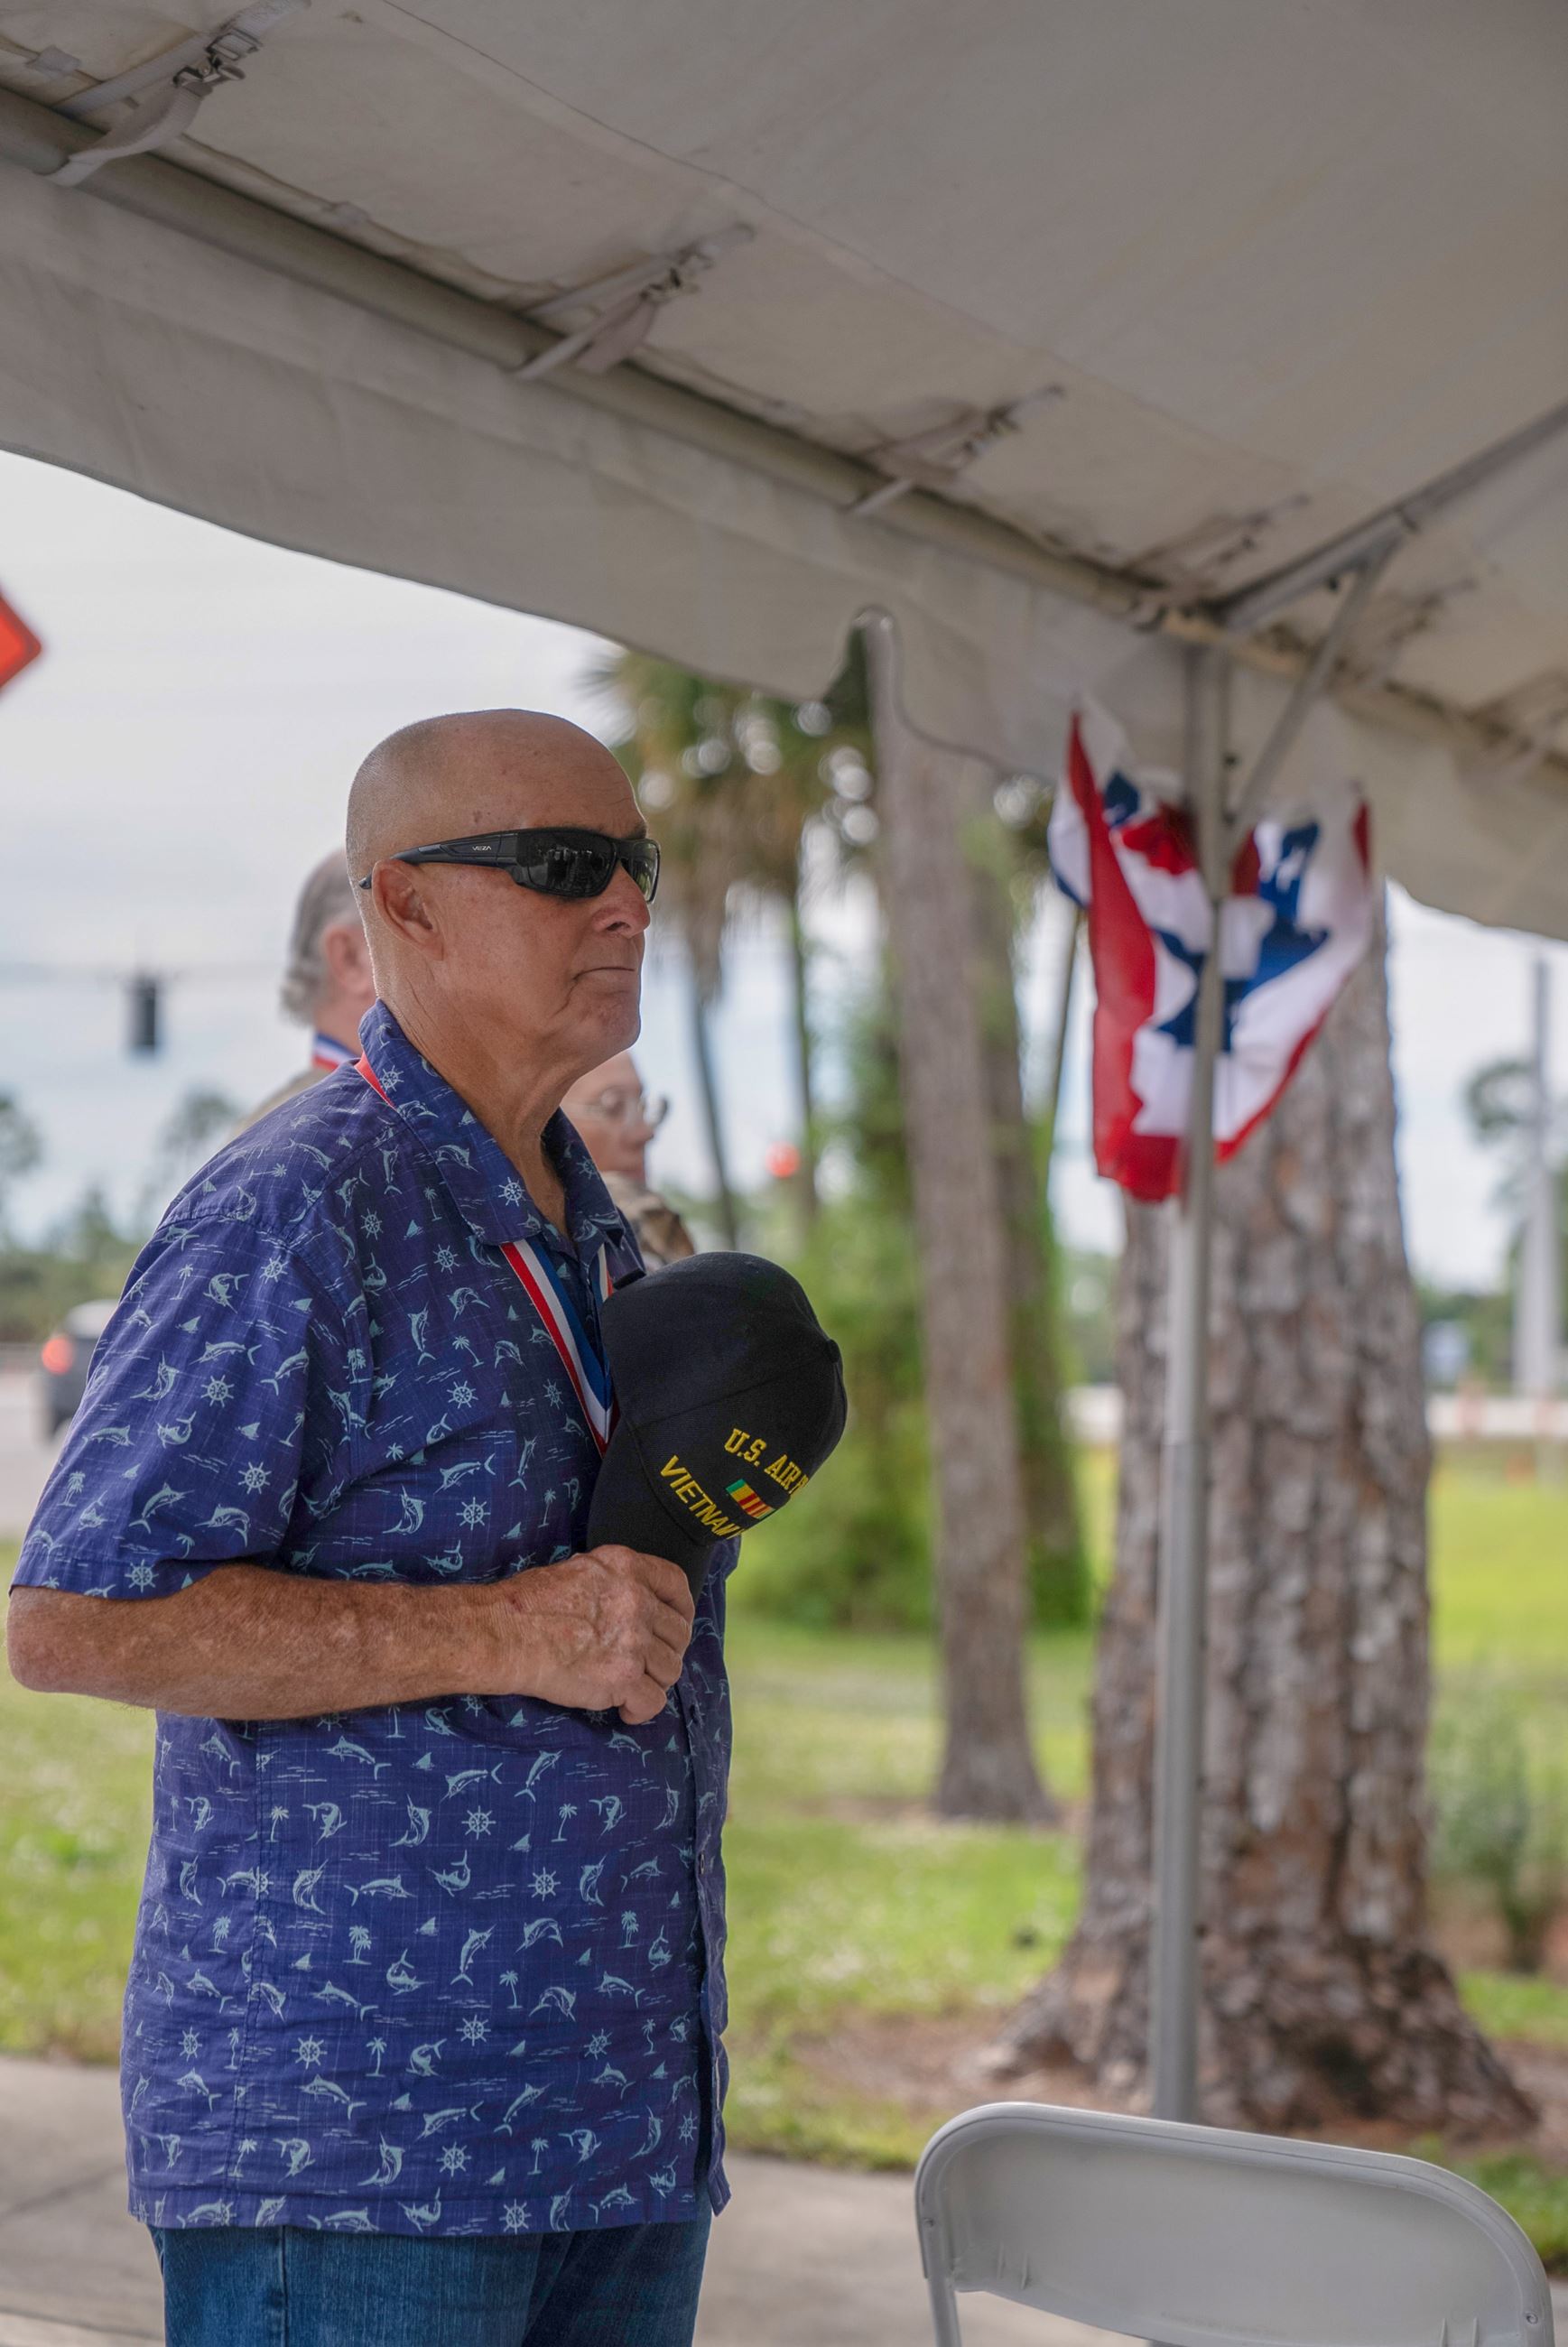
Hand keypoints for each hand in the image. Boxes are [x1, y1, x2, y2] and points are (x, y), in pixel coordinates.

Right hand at [493, 1546, 694, 1724]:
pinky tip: (624, 1709)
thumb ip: (614, 1581)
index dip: (681, 1608)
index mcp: (627, 1568)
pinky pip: (654, 1701)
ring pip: (671, 1669)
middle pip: (678, 1633)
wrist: (506, 1633)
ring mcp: (634, 1641)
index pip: (677, 1585)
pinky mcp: (624, 1678)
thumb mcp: (581, 1569)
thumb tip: (626, 1598)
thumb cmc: (529, 1603)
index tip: (676, 1622)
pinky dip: (641, 1710)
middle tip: (644, 1664)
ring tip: (630, 1686)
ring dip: (654, 1681)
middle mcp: (638, 1601)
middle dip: (665, 1651)